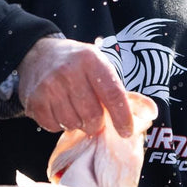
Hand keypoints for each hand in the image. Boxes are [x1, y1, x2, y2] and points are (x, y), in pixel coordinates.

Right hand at [17, 36, 132, 136]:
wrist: (37, 55)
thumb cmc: (76, 64)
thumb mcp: (100, 66)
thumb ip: (123, 92)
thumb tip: (151, 112)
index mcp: (91, 60)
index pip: (112, 94)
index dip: (122, 117)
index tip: (125, 131)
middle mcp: (69, 71)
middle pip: (92, 115)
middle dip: (96, 122)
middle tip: (93, 116)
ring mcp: (49, 86)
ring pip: (73, 124)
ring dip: (77, 123)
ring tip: (75, 110)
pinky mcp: (34, 101)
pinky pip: (54, 126)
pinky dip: (60, 124)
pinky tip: (59, 110)